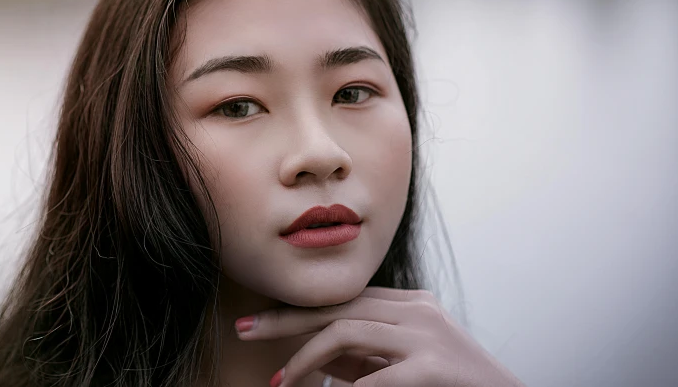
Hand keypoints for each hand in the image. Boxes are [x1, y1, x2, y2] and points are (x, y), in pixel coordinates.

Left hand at [234, 287, 526, 386]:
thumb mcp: (393, 367)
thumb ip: (357, 357)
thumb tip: (307, 355)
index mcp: (407, 304)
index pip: (340, 299)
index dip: (294, 309)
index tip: (254, 321)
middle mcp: (416, 310)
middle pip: (336, 306)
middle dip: (284, 320)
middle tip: (241, 330)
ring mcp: (427, 335)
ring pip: (347, 331)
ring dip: (305, 359)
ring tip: (282, 382)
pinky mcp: (435, 367)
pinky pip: (377, 377)